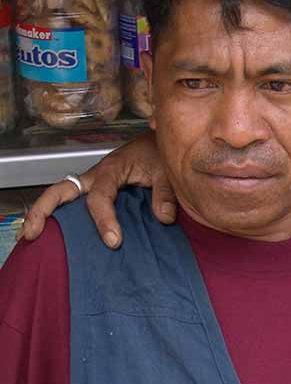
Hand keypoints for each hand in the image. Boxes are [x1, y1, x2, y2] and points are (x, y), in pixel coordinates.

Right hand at [19, 132, 175, 248]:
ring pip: (61, 195)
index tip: (114, 241)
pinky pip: (74, 202)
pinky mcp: (96, 190)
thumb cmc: (159, 153)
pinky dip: (60, 215)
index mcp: (112, 169)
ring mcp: (92, 183)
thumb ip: (165, 194)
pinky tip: (55, 233)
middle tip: (32, 233)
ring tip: (29, 235)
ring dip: (44, 213)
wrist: (159, 142)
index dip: (104, 219)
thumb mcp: (167, 171)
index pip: (100, 197)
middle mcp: (96, 176)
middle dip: (43, 210)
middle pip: (61, 190)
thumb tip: (163, 217)